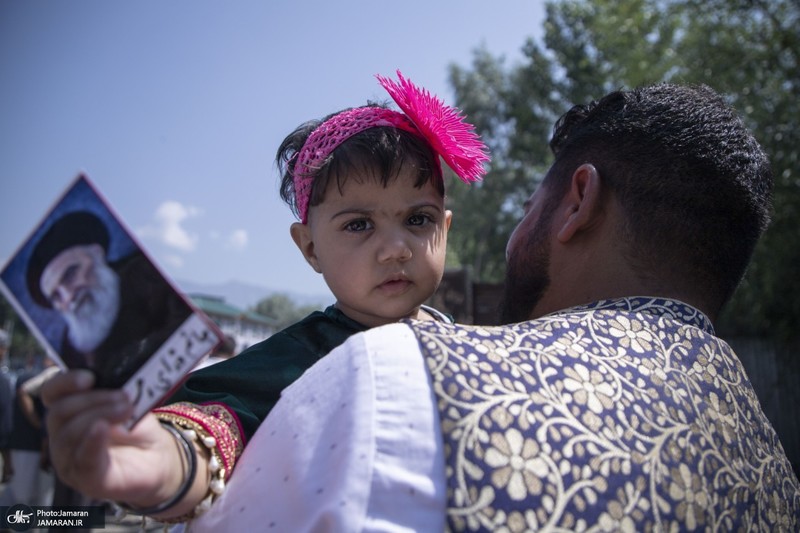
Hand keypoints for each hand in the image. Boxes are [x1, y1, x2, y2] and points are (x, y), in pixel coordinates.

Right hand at [42, 370, 181, 506]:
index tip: (89, 377)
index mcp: (67, 412)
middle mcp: (61, 436)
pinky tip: (102, 428)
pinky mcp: (86, 479)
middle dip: (93, 400)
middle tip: (124, 396)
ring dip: (100, 415)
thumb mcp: (126, 401)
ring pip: (69, 434)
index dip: (65, 383)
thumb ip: (115, 389)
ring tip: (127, 410)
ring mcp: (69, 460)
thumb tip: (116, 374)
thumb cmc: (135, 427)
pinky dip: (92, 441)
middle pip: (60, 412)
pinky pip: (84, 459)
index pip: (52, 393)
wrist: (158, 458)